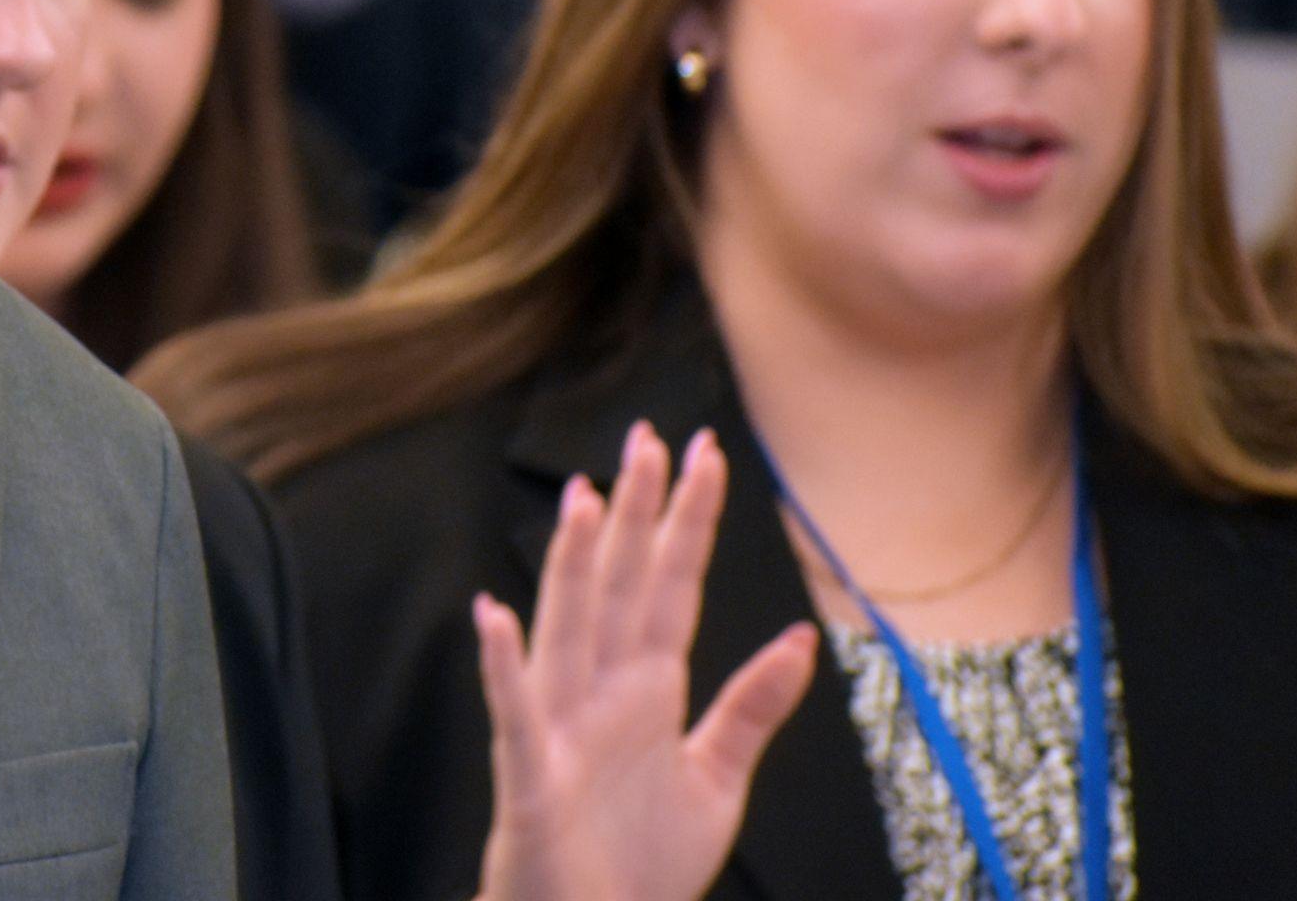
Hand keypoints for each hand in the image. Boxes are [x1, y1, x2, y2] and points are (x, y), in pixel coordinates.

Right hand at [471, 425, 817, 900]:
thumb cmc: (641, 864)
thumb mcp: (717, 781)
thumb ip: (751, 709)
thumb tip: (802, 638)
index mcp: (648, 689)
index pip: (671, 586)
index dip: (686, 522)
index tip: (703, 453)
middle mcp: (601, 692)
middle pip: (621, 587)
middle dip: (635, 515)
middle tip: (648, 438)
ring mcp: (562, 729)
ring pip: (568, 629)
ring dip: (576, 567)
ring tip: (586, 498)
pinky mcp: (532, 778)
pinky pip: (515, 714)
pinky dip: (502, 666)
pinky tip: (494, 615)